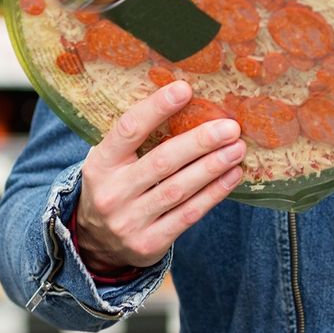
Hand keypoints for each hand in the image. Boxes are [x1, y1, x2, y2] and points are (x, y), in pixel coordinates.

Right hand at [73, 81, 247, 271]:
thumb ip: (135, 139)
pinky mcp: (149, 243)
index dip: (156, 108)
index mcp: (100, 164)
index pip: (129, 130)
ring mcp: (129, 221)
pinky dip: (213, 193)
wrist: (95, 243)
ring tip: (237, 149)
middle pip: (162, 162)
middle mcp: (112, 193)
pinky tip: (232, 176)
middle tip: (229, 128)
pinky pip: (188, 215)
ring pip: (179, 189)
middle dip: (200, 142)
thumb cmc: (114, 187)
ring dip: (212, 167)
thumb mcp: (110, 162)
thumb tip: (183, 100)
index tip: (184, 89)